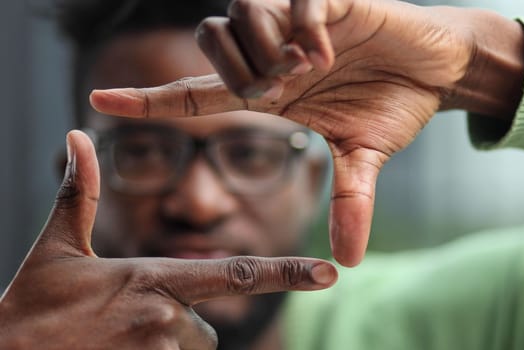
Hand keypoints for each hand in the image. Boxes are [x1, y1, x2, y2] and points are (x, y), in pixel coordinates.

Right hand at [0, 130, 336, 348]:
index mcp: (153, 278)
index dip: (288, 272)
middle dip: (182, 325)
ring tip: (119, 341)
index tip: (329, 273)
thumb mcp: (58, 248)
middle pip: (208, 327)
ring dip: (167, 347)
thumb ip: (78, 194)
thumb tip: (75, 136)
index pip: (237, 274)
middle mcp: (165, 319)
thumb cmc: (32, 307)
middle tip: (132, 323)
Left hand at [89, 0, 523, 266]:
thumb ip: (349, 202)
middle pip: (210, 43)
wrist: (434, 70)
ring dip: (262, 48)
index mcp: (274, 92)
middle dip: (232, 71)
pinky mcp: (332, 1)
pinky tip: (327, 53)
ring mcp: (300, 25)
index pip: (199, 95)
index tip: (99, 102)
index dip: (150, 100)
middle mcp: (277, 55)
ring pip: (239, 13)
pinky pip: (295, 1)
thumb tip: (348, 261)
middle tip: (274, 92)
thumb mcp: (364, 159)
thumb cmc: (392, 105)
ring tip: (303, 71)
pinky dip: (303, 28)